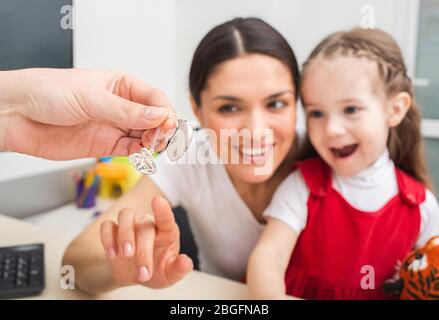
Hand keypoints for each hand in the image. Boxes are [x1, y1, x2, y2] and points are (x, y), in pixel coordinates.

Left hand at [0, 68, 175, 159]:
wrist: (16, 114)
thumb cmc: (47, 92)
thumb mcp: (91, 97)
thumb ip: (126, 110)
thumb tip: (159, 116)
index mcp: (120, 85)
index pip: (153, 98)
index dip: (164, 110)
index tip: (167, 122)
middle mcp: (121, 106)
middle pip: (154, 118)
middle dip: (162, 127)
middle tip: (161, 136)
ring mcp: (114, 126)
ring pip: (145, 135)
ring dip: (153, 141)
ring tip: (151, 144)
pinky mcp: (105, 145)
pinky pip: (131, 149)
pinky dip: (140, 152)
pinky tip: (141, 152)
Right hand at [100, 196, 192, 287]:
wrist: (135, 275)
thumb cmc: (157, 270)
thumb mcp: (170, 274)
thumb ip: (179, 268)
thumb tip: (186, 262)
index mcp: (166, 231)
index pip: (166, 217)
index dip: (162, 209)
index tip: (157, 201)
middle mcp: (148, 223)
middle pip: (145, 227)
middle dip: (143, 252)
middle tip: (143, 274)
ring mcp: (130, 224)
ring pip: (125, 215)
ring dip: (125, 234)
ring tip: (127, 254)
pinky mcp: (113, 231)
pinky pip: (107, 225)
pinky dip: (107, 237)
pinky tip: (112, 253)